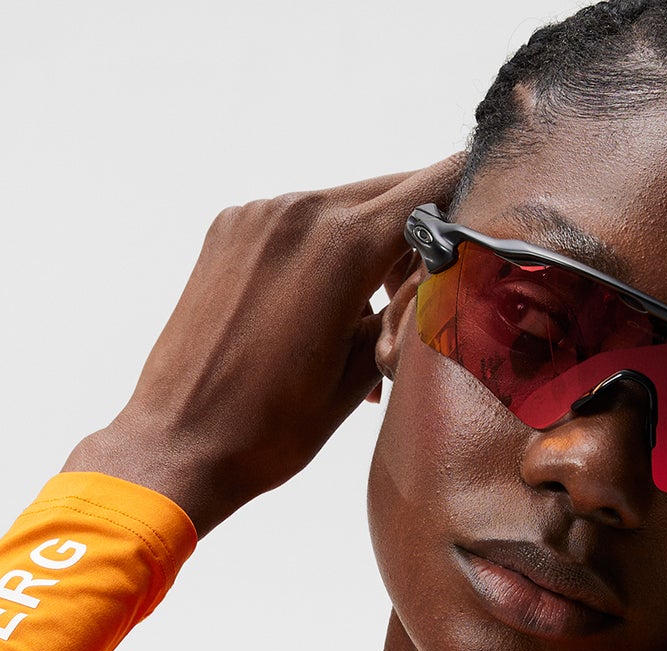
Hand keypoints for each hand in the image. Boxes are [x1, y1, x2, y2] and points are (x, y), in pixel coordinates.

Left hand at [62, 155, 462, 536]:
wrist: (178, 446)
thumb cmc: (267, 431)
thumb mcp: (360, 376)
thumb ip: (403, 311)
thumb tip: (431, 279)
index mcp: (339, 244)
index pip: (429, 187)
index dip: (467, 194)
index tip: (488, 205)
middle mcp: (296, 212)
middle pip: (387, 193)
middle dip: (417, 232)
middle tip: (428, 291)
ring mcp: (256, 217)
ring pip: (342, 208)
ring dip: (368, 248)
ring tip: (368, 324)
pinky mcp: (228, 231)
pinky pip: (297, 225)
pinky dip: (323, 255)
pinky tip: (324, 315)